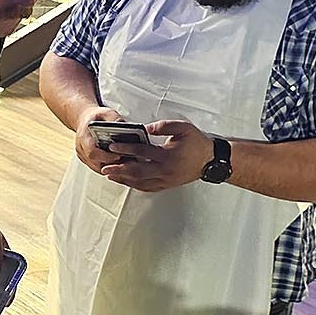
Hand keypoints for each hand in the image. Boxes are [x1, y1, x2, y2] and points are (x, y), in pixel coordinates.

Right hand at [75, 105, 124, 173]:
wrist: (85, 120)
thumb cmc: (95, 117)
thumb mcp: (105, 112)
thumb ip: (113, 118)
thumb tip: (123, 125)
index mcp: (83, 136)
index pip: (92, 152)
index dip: (106, 156)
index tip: (119, 155)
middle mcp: (81, 149)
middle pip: (96, 163)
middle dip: (112, 164)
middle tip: (127, 161)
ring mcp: (83, 156)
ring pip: (98, 168)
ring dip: (112, 168)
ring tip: (126, 163)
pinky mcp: (88, 161)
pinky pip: (99, 168)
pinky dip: (110, 167)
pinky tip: (121, 163)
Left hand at [100, 119, 215, 192]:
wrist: (211, 160)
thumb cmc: (197, 142)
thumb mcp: (183, 128)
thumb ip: (163, 126)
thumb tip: (146, 128)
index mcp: (168, 155)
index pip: (142, 152)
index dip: (126, 149)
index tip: (112, 147)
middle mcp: (165, 170)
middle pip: (137, 171)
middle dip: (119, 169)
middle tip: (105, 167)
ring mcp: (166, 180)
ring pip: (141, 182)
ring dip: (124, 179)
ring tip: (110, 176)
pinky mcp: (167, 185)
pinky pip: (148, 188)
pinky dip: (135, 186)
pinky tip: (126, 182)